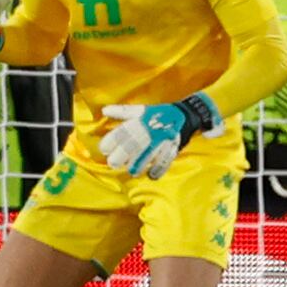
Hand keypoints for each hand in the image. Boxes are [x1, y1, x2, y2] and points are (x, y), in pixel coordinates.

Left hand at [97, 96, 217, 179]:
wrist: (183, 115)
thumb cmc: (156, 115)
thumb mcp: (140, 110)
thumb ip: (122, 112)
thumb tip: (104, 110)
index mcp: (141, 120)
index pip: (124, 130)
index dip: (112, 140)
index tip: (103, 149)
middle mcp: (151, 129)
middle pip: (135, 143)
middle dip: (122, 155)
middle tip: (113, 163)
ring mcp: (163, 139)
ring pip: (149, 154)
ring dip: (139, 165)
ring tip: (132, 172)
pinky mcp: (173, 147)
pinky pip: (166, 160)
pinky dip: (158, 169)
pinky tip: (151, 176)